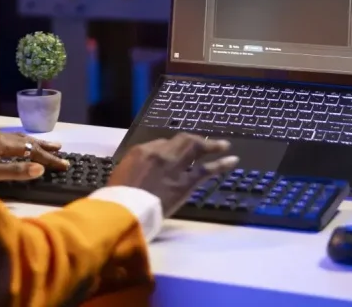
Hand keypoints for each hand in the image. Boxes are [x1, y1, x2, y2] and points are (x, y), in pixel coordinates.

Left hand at [0, 129, 69, 182]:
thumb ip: (14, 171)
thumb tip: (41, 169)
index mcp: (3, 143)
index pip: (32, 150)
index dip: (48, 158)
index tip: (64, 164)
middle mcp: (0, 136)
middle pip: (27, 140)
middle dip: (44, 146)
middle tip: (59, 148)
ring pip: (18, 137)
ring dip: (33, 142)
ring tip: (44, 145)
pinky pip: (10, 138)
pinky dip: (21, 142)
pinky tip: (17, 146)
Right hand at [107, 134, 237, 216]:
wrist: (126, 210)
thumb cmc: (119, 196)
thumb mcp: (123, 172)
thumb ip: (139, 164)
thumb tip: (153, 164)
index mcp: (142, 150)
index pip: (161, 144)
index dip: (170, 149)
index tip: (175, 156)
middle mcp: (161, 153)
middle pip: (182, 140)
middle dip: (195, 139)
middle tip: (205, 141)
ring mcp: (175, 166)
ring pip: (197, 148)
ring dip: (212, 146)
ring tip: (225, 145)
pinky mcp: (186, 183)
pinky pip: (206, 170)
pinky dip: (221, 164)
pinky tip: (232, 161)